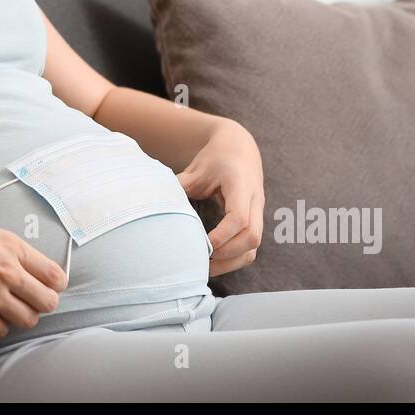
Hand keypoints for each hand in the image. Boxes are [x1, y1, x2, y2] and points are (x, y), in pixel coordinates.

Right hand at [0, 213, 68, 338]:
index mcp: (13, 247)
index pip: (54, 274)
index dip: (56, 285)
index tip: (51, 287)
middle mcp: (9, 272)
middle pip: (48, 302)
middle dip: (43, 304)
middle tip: (32, 302)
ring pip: (28, 320)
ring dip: (21, 317)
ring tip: (10, 311)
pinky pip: (1, 331)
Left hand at [176, 121, 264, 277]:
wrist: (239, 147)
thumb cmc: (216, 158)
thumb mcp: (196, 168)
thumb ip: (180, 187)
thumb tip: (156, 206)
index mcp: (240, 184)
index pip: (239, 217)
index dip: (222, 236)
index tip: (203, 244)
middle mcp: (255, 199)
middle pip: (252, 237)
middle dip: (227, 254)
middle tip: (201, 260)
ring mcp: (258, 211)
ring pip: (254, 246)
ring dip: (232, 261)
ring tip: (205, 266)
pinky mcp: (256, 220)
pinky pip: (252, 247)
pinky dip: (235, 258)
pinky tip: (215, 261)